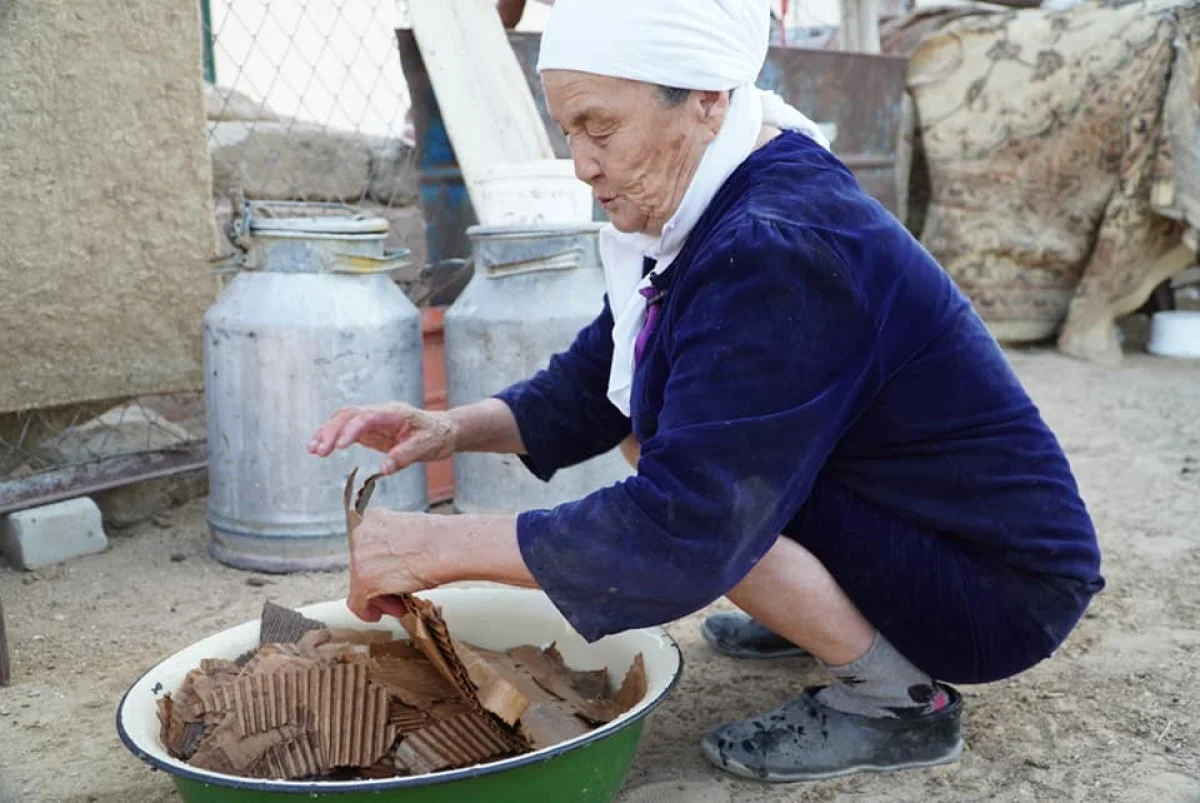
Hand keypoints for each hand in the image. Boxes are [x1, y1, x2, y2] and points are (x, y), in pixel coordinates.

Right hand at [308, 402, 457, 474]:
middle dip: (331, 430)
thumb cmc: (437, 436)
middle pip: (349, 415)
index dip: (351, 430)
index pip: (366, 417)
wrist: (444, 431)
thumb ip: (404, 456)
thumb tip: (383, 470)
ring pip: (344, 420)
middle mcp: (380, 413)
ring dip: (327, 432)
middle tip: (318, 450)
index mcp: (394, 413)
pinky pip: (347, 431)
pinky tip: (321, 448)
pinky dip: (333, 438)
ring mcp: (373, 421)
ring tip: (313, 450)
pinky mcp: (370, 431)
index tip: (340, 446)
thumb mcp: (426, 447)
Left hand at [346, 508, 441, 622]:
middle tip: (397, 595)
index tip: (393, 576)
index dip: (382, 566)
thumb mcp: (412, 534)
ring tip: (398, 605)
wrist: (449, 547)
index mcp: (375, 518)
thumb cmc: (441, 540)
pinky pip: (356, 602)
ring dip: (378, 597)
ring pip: (360, 584)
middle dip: (380, 583)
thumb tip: (396, 563)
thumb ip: (396, 545)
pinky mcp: (363, 579)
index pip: (369, 548)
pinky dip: (366, 612)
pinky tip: (375, 616)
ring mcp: (360, 556)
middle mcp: (362, 534)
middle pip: (363, 566)